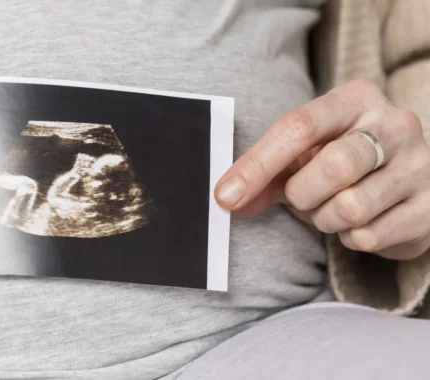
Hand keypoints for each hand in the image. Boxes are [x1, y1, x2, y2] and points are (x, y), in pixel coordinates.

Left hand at [215, 80, 429, 259]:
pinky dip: (351, 238)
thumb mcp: (302, 156)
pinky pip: (370, 235)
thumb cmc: (343, 164)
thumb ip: (264, 175)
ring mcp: (421, 165)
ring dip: (326, 219)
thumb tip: (227, 200)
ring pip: (351, 207)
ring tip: (333, 207)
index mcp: (356, 99)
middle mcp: (396, 124)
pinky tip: (360, 222)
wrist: (405, 183)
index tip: (226, 195)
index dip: (257, 165)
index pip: (298, 127)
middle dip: (303, 194)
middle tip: (303, 198)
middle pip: (333, 166)